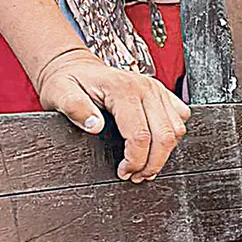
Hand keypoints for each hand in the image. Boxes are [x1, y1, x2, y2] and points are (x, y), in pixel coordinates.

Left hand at [36, 48, 190, 182]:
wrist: (76, 66)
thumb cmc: (68, 81)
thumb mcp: (60, 93)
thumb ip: (75, 107)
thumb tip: (94, 126)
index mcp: (122, 89)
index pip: (140, 135)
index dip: (135, 160)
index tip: (124, 172)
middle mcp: (145, 88)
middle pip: (164, 136)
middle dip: (153, 163)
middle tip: (137, 175)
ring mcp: (156, 90)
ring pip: (176, 130)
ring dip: (164, 153)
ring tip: (146, 164)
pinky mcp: (162, 93)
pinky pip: (180, 118)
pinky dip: (172, 136)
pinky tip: (155, 144)